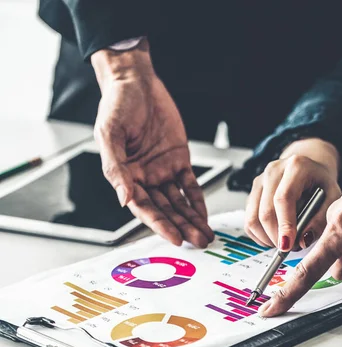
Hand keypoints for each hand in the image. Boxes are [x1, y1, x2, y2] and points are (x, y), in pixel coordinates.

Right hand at [91, 40, 212, 246]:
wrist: (137, 82)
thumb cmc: (117, 105)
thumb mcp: (109, 134)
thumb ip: (115, 168)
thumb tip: (123, 199)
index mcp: (124, 176)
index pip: (143, 207)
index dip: (159, 224)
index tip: (174, 238)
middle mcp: (144, 178)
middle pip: (165, 209)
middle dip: (182, 226)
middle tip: (198, 241)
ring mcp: (162, 170)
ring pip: (179, 201)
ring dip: (192, 219)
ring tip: (206, 235)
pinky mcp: (179, 159)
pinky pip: (190, 184)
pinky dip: (197, 200)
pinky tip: (205, 215)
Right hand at [245, 138, 341, 250]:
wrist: (310, 167)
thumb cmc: (322, 183)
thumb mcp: (332, 197)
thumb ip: (320, 219)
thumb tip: (303, 240)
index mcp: (296, 166)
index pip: (283, 198)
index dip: (284, 224)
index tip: (288, 245)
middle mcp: (273, 171)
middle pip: (265, 211)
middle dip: (276, 236)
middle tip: (291, 248)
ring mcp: (260, 181)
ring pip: (253, 218)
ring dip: (267, 238)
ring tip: (284, 242)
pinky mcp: (253, 192)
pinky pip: (248, 220)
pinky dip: (260, 235)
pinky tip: (274, 236)